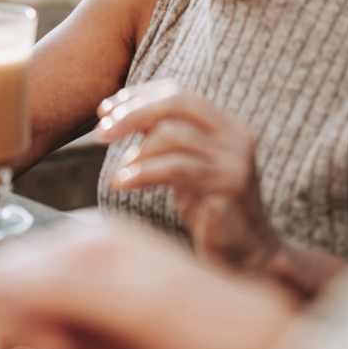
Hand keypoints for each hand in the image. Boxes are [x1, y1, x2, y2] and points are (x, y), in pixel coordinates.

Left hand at [96, 80, 278, 270]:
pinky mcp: (228, 187)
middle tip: (101, 132)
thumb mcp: (182, 163)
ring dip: (136, 151)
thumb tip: (114, 112)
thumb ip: (160, 137)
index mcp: (225, 124)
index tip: (105, 109)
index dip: (138, 97)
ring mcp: (234, 160)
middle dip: (132, 113)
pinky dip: (142, 173)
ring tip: (120, 173)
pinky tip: (121, 183)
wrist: (246, 255)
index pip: (176, 93)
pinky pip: (175, 168)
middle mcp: (235, 136)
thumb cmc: (205, 207)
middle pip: (175, 103)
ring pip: (172, 134)